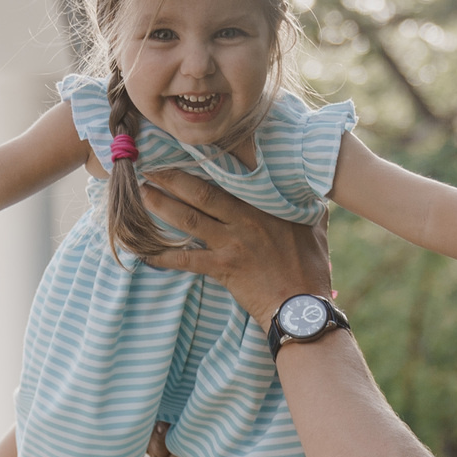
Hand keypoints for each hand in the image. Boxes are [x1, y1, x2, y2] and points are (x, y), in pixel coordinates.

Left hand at [129, 170, 333, 324]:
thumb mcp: (315, 226)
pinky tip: (143, 252)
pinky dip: (162, 256)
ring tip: (141, 194)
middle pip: (202, 191)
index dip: (208, 160)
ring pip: (189, 219)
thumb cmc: (311, 268)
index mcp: (266, 204)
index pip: (234, 174)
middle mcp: (246, 218)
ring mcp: (232, 242)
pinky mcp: (223, 267)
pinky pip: (185, 259)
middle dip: (173, 177)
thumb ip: (307, 204)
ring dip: (161, 206)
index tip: (188, 149)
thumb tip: (311, 188)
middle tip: (151, 166)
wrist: (303, 307)